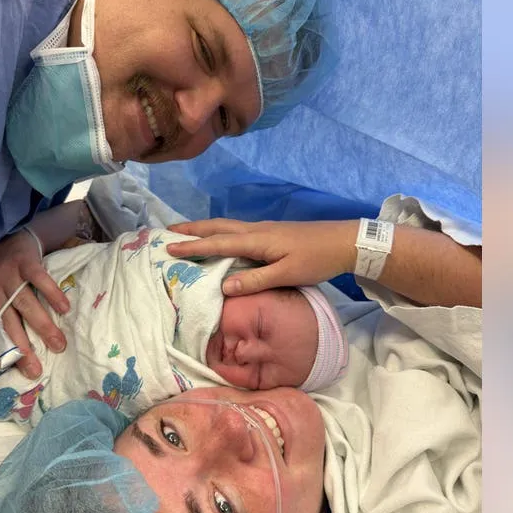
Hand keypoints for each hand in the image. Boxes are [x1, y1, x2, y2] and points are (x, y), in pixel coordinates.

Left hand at [0, 229, 68, 377]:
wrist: (10, 239)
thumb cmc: (2, 277)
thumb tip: (9, 356)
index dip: (0, 347)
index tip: (14, 367)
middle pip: (8, 322)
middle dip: (23, 348)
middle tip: (36, 369)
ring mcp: (8, 274)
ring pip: (25, 304)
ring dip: (43, 326)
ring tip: (58, 344)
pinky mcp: (25, 262)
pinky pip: (40, 280)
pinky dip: (52, 294)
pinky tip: (64, 309)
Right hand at [166, 218, 357, 295]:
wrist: (344, 242)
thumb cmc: (316, 259)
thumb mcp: (286, 274)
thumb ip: (255, 280)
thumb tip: (223, 286)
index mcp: (256, 240)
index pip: (217, 243)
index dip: (193, 246)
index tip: (169, 247)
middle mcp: (256, 230)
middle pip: (217, 227)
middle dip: (192, 229)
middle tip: (168, 231)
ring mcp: (264, 230)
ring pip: (226, 226)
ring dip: (204, 228)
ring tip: (186, 232)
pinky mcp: (271, 233)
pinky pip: (237, 230)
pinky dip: (220, 232)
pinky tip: (220, 239)